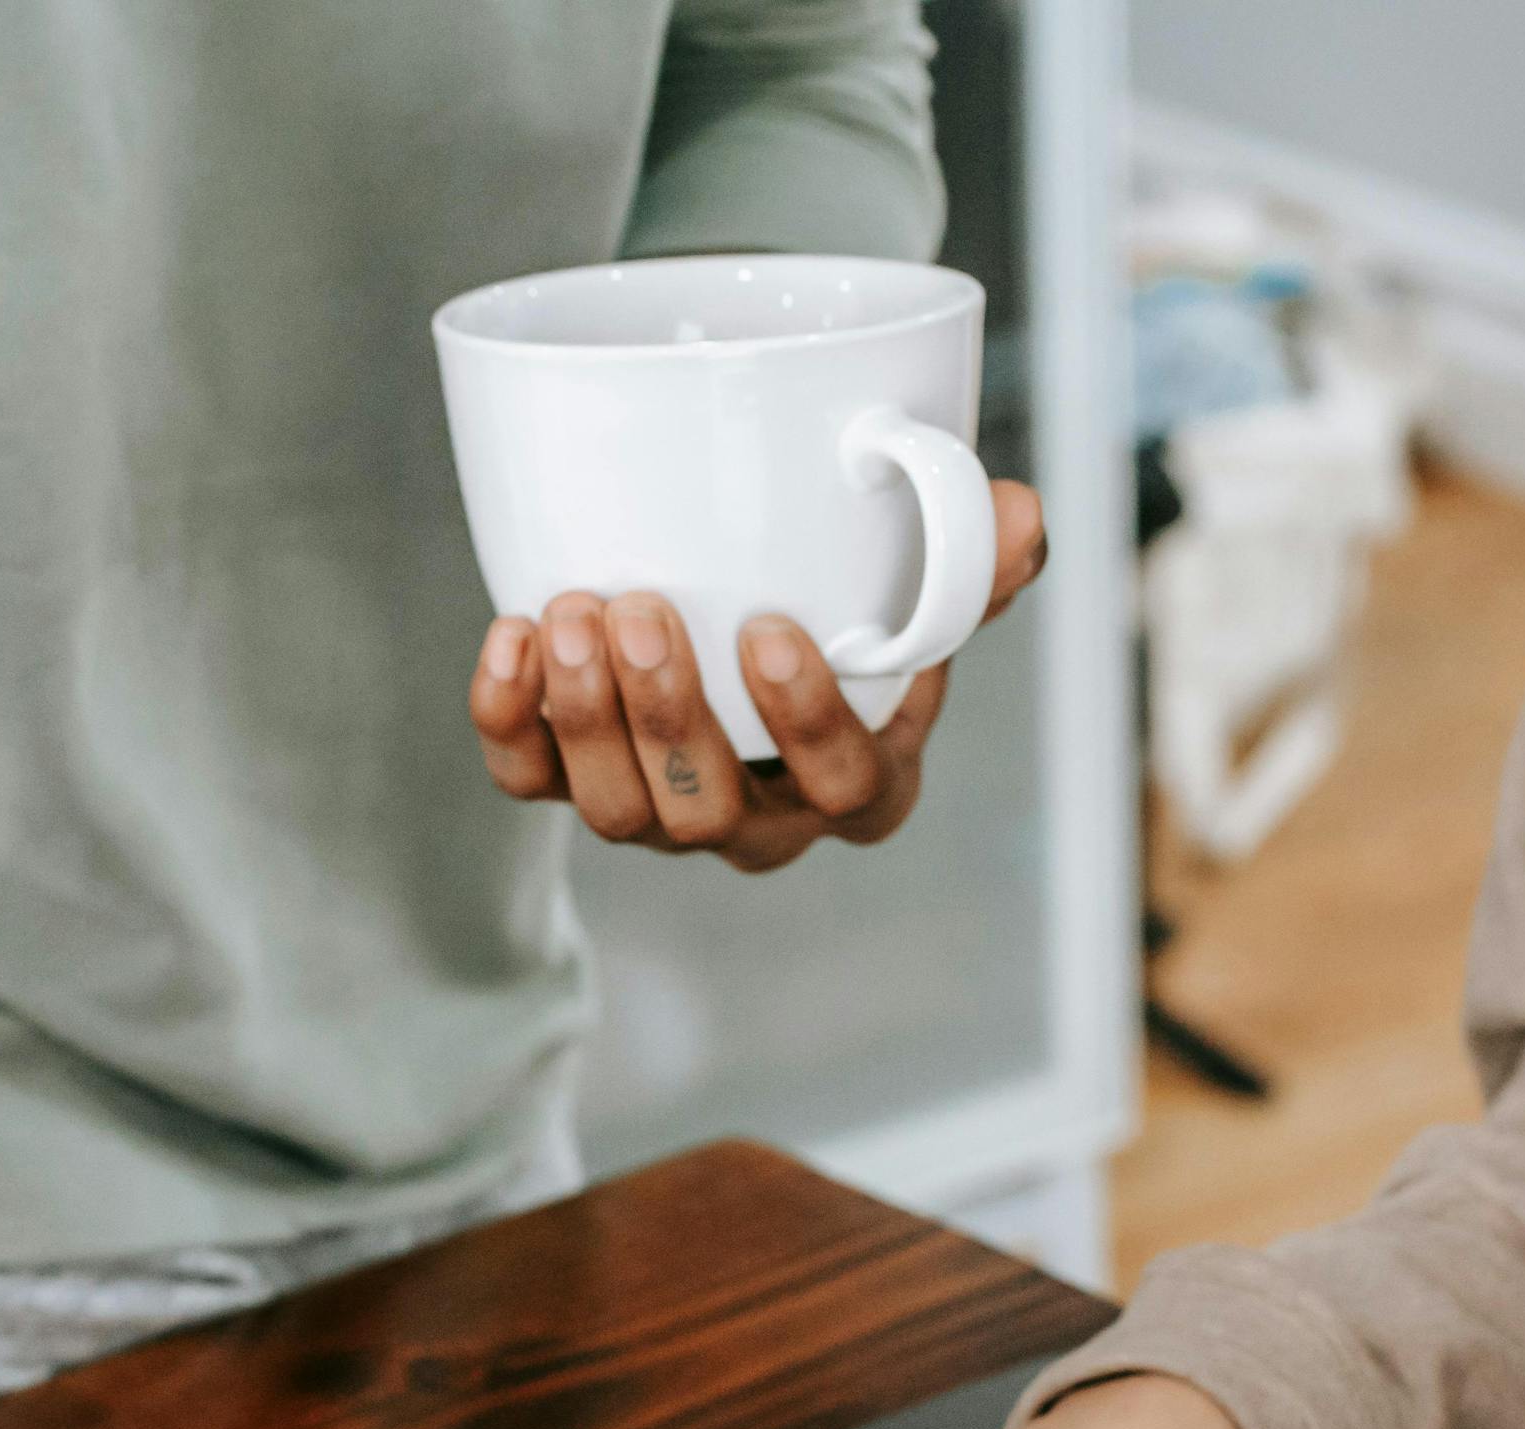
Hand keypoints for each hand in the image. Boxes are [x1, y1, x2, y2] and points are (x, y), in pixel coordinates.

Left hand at [467, 478, 1047, 871]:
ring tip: (570, 612)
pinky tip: (508, 639)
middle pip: (710, 815)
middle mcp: (759, 817)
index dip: (807, 726)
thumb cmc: (847, 615)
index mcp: (859, 780)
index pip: (848, 789)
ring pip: (617, 811)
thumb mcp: (919, 587)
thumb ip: (968, 558)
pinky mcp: (576, 783)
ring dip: (586, 717)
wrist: (742, 614)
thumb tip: (1016, 515)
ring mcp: (663, 812)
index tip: (771, 633)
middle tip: (642, 609)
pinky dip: (508, 721)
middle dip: (668, 717)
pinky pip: (531, 783)